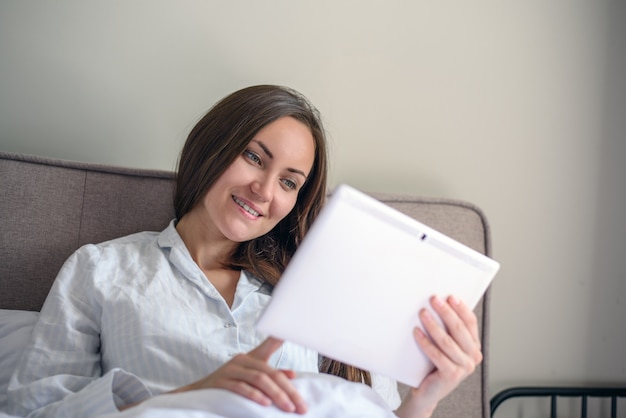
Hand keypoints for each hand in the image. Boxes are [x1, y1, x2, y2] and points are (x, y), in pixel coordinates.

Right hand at [172, 337, 306, 413]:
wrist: (197, 395)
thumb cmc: (229, 386)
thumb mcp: (251, 379)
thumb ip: (271, 376)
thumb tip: (292, 375)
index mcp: (251, 357)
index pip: (271, 343)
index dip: (283, 334)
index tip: (297, 331)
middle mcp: (242, 360)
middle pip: (270, 372)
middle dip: (289, 390)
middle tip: (301, 406)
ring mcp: (230, 369)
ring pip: (259, 379)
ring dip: (276, 394)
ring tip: (288, 408)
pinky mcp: (220, 382)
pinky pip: (240, 387)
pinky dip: (254, 395)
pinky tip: (265, 403)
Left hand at [395, 295, 482, 417]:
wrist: (428, 391)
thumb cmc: (436, 364)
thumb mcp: (447, 345)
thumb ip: (449, 330)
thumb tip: (441, 303)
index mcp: (474, 347)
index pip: (471, 323)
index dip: (461, 308)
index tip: (450, 296)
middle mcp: (473, 357)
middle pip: (459, 329)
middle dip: (446, 312)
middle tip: (434, 300)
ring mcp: (464, 368)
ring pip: (447, 341)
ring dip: (433, 325)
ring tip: (423, 313)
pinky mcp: (451, 375)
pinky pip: (436, 355)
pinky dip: (425, 342)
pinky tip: (416, 332)